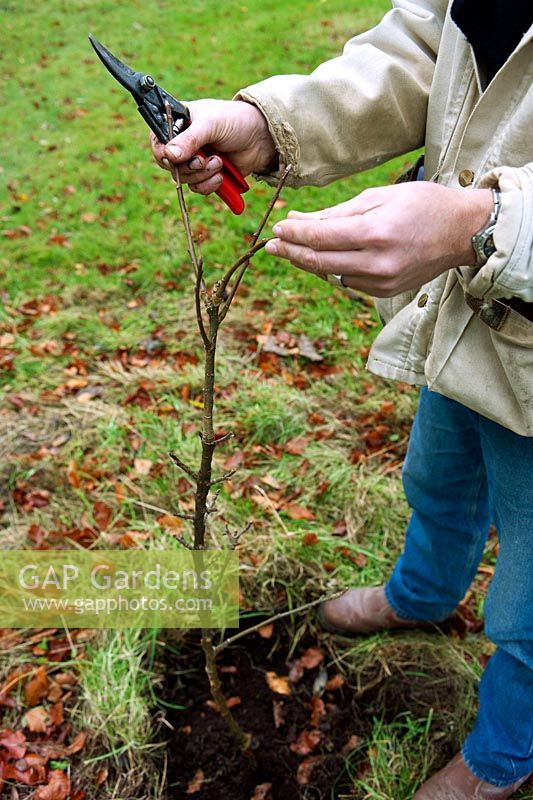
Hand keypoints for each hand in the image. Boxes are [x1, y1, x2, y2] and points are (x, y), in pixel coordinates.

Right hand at [150, 99, 276, 193]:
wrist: (262, 137)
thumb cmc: (235, 120)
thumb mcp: (211, 124)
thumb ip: (190, 139)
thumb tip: (170, 155)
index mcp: (176, 123)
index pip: (157, 142)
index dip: (164, 153)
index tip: (176, 158)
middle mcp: (182, 143)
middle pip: (169, 165)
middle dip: (189, 167)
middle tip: (204, 160)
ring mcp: (194, 160)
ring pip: (184, 179)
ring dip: (202, 175)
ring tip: (219, 163)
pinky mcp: (206, 175)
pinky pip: (198, 188)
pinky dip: (209, 185)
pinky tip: (221, 176)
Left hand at [265, 182, 493, 296]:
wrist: (461, 232)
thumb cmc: (421, 204)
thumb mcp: (378, 197)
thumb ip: (335, 213)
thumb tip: (296, 220)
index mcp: (375, 233)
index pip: (321, 238)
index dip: (293, 235)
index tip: (276, 229)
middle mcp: (377, 263)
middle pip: (319, 262)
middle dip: (291, 253)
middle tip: (270, 245)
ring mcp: (381, 282)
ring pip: (331, 274)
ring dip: (309, 262)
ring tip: (292, 249)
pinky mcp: (385, 292)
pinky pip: (348, 282)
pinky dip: (333, 269)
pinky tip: (325, 258)